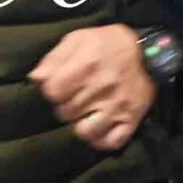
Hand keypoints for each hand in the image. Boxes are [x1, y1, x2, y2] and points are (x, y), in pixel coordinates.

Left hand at [28, 24, 154, 151]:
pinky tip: (98, 128)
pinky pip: (110, 142)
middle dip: (65, 107)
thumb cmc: (106, 45)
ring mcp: (117, 107)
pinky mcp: (132, 119)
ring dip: (80, 125)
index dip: (52, 91)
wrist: (148, 52)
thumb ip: (53, 59)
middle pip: (65, 113)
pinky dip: (101, 139)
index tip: (59, 87)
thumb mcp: (77, 40)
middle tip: (74, 98)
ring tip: (84, 114)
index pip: (52, 93)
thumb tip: (35, 79)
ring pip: (84, 132)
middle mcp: (101, 88)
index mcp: (86, 65)